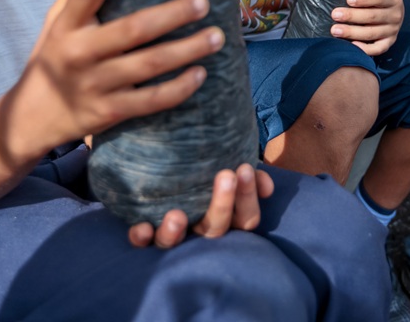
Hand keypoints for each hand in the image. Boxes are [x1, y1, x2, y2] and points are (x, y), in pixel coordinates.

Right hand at [19, 0, 221, 151]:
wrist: (32, 119)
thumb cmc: (52, 62)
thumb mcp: (53, 27)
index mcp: (66, 26)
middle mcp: (79, 53)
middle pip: (133, 29)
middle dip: (173, 14)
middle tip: (203, 2)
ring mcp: (95, 85)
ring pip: (150, 64)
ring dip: (188, 49)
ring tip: (217, 36)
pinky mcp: (109, 112)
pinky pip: (152, 101)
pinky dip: (179, 88)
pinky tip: (200, 74)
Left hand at [128, 163, 274, 247]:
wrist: (170, 167)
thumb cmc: (208, 171)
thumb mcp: (232, 171)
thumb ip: (250, 176)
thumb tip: (267, 186)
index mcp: (227, 219)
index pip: (245, 218)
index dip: (247, 197)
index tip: (244, 168)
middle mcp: (201, 231)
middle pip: (216, 229)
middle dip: (222, 204)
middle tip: (226, 175)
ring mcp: (175, 236)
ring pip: (176, 242)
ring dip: (175, 231)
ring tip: (176, 215)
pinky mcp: (148, 233)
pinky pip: (144, 243)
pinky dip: (142, 237)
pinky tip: (141, 227)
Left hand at [329, 0, 402, 55]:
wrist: (394, 14)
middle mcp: (396, 15)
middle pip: (373, 17)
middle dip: (352, 16)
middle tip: (334, 14)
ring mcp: (392, 31)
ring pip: (372, 34)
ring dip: (352, 33)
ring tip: (334, 30)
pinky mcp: (389, 43)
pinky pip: (378, 49)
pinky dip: (366, 49)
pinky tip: (351, 46)